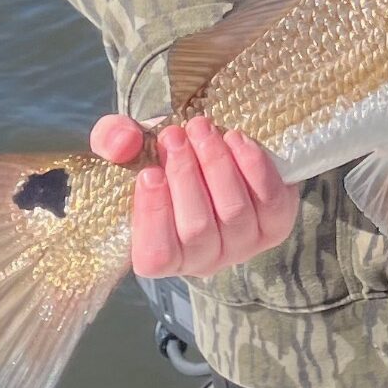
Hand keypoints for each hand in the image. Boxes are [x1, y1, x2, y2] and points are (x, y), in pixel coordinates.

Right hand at [90, 112, 299, 278]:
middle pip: (197, 230)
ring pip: (234, 213)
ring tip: (201, 128)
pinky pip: (270, 202)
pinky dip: (254, 168)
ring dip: (217, 165)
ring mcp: (243, 245)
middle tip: (174, 136)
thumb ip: (112, 140)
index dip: (153, 216)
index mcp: (162, 254)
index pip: (156, 255)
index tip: (149, 173)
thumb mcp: (128, 147)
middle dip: (185, 176)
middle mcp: (204, 259)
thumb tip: (124, 143)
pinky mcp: (275, 224)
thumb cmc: (163, 160)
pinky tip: (236, 139)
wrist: (212, 153)